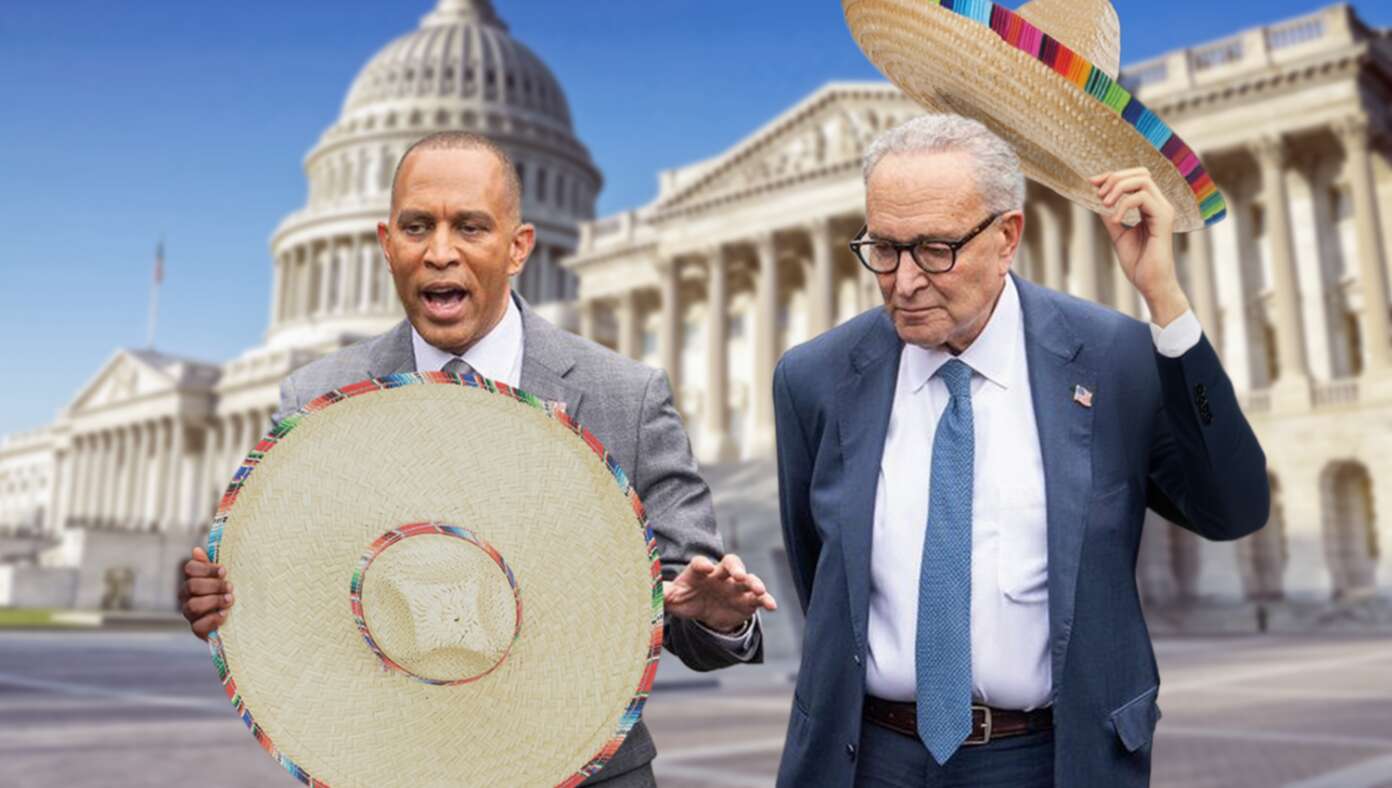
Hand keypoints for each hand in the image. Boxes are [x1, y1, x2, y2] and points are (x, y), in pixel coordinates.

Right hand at [178, 546, 232, 640]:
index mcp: (193, 579)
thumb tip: (196, 550)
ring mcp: (190, 614)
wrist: (237, 619)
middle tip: (230, 587)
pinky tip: (224, 614)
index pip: (190, 569)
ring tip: (230, 600)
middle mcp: (187, 596)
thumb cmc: (228, 592)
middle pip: (192, 586)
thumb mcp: (223, 578)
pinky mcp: (197, 629)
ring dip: (214, 601)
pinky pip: (198, 626)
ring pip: (193, 605)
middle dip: (214, 585)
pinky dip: (213, 619)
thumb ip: (211, 565)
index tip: (224, 571)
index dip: (207, 569)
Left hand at [664, 554, 776, 633]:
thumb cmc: (686, 599)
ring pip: (748, 579)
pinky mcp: (747, 601)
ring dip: (754, 582)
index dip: (702, 564)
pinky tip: (772, 606)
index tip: (704, 568)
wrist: (705, 613)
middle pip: (730, 563)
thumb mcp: (672, 598)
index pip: (700, 563)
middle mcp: (720, 575)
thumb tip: (644, 590)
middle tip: (738, 576)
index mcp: (699, 572)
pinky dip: (767, 600)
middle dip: (735, 567)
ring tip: (759, 589)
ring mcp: (736, 587)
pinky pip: (759, 598)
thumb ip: (662, 593)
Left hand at [1090, 168, 1189, 325]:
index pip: (1135, 178)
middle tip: (1098, 194)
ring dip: (1118, 188)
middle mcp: (1160, 204)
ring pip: (1142, 180)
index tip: (1091, 182)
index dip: (1112, 176)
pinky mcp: (1163, 219)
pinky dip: (1124, 205)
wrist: (1151, 284)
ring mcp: (1164, 210)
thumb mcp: (1118, 234)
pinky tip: (1115, 220)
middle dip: (1115, 177)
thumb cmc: (1138, 263)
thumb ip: (1111, 216)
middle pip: (1141, 173)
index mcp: (1151, 206)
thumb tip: (1098, 200)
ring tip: (1105, 204)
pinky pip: (1142, 198)